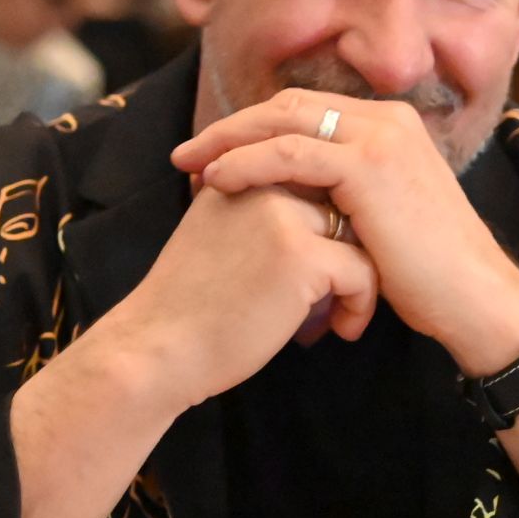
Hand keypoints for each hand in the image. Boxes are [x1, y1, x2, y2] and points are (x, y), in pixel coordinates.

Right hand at [102, 182, 380, 412]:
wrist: (156, 348)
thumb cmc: (188, 306)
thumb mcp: (217, 233)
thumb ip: (258, 212)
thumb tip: (321, 215)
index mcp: (239, 169)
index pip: (313, 175)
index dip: (328, 223)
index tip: (319, 269)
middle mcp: (262, 180)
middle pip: (342, 201)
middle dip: (346, 248)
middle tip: (336, 295)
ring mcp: (284, 215)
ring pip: (359, 234)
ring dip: (359, 277)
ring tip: (339, 314)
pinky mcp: (302, 255)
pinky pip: (362, 271)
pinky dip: (361, 304)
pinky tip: (341, 330)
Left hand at [172, 89, 518, 376]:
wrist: (472, 298)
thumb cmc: (426, 274)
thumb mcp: (379, 217)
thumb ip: (343, 192)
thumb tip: (292, 197)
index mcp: (390, 125)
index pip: (305, 110)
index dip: (253, 128)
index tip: (212, 154)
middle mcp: (387, 119)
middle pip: (289, 106)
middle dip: (232, 127)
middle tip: (186, 154)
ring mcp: (381, 137)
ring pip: (284, 121)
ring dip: (229, 140)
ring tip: (189, 165)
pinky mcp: (369, 165)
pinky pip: (291, 154)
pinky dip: (248, 162)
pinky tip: (218, 180)